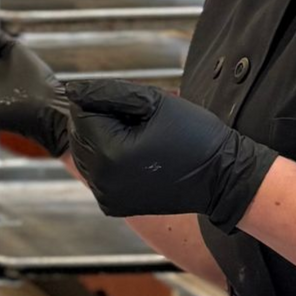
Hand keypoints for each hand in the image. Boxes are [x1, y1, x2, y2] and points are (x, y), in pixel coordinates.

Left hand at [65, 80, 278, 232]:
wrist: (223, 179)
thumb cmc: (195, 137)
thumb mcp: (154, 102)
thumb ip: (109, 92)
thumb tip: (72, 90)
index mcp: (109, 154)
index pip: (81, 113)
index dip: (107, 103)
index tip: (138, 111)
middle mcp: (102, 180)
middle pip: (78, 133)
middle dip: (102, 121)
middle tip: (141, 125)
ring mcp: (106, 196)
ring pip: (84, 152)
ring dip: (103, 140)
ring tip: (140, 141)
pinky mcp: (113, 205)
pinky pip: (96, 173)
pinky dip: (108, 160)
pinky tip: (137, 158)